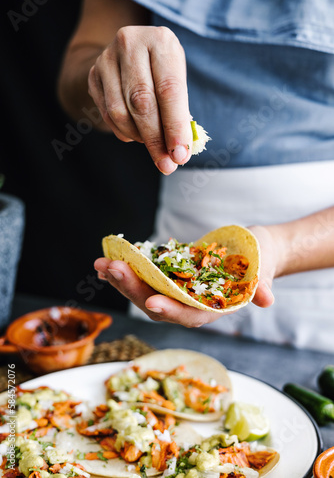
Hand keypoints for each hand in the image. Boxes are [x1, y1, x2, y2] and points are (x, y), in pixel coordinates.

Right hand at [88, 25, 192, 174]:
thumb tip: (179, 152)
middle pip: (142, 103)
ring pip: (121, 112)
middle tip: (166, 164)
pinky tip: (136, 134)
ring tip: (153, 146)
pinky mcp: (93, 74)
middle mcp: (131, 43)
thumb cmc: (160, 72)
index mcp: (161, 41)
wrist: (126, 53)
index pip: (169, 90)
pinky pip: (107, 114)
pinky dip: (124, 132)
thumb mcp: (176, 80)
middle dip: (156, 140)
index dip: (175, 126)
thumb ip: (180, 113)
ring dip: (139, 138)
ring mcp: (107, 58)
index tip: (180, 155)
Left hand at [94, 226, 276, 327]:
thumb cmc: (260, 261)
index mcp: (211, 310)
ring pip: (144, 293)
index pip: (189, 315)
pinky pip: (142, 279)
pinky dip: (124, 273)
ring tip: (101, 265)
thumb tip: (268, 299)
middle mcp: (188, 306)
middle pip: (157, 303)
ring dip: (121, 280)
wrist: (251, 251)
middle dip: (133, 288)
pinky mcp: (167, 280)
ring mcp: (175, 293)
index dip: (171, 309)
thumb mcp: (264, 270)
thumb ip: (263, 286)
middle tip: (112, 269)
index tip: (152, 301)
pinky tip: (107, 263)